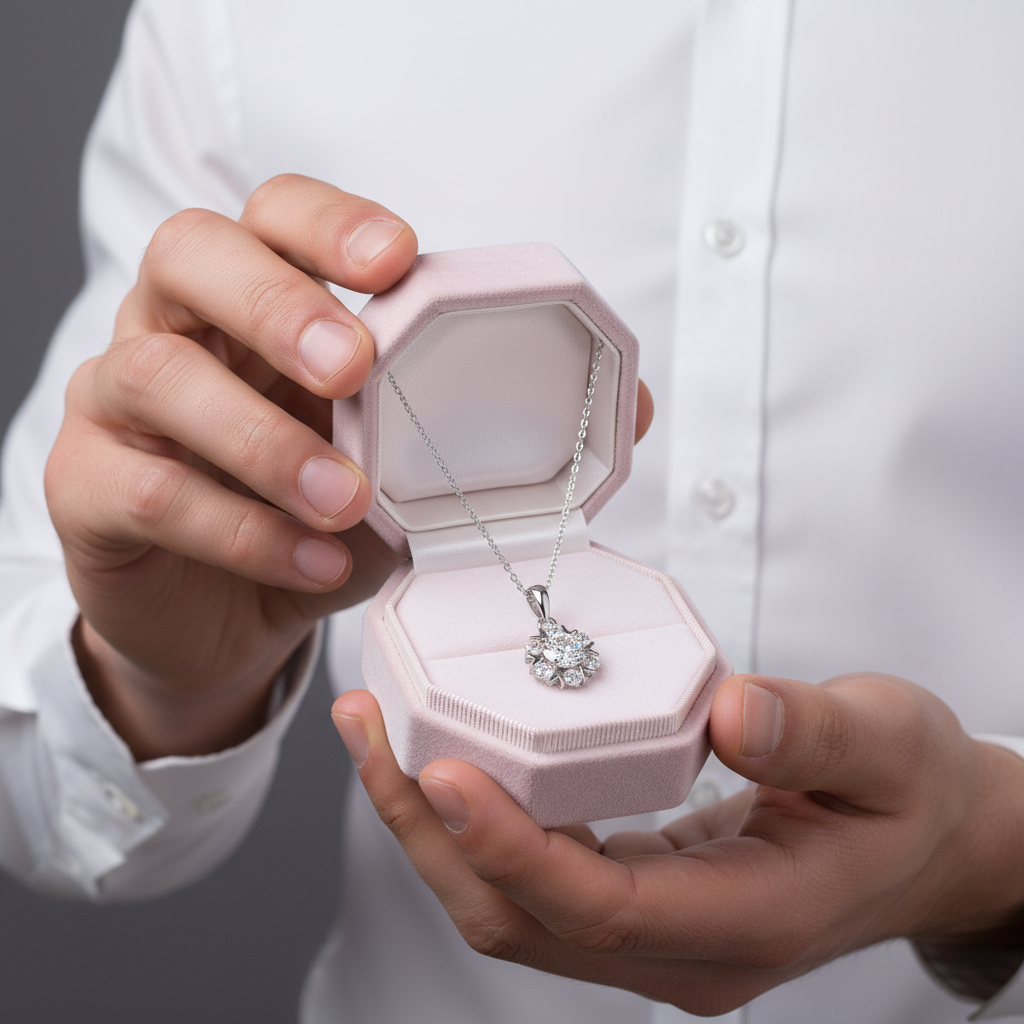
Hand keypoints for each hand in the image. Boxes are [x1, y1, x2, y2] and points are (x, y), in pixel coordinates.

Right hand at [46, 174, 416, 758]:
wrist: (218, 617)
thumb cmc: (297, 519)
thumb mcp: (365, 464)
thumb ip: (398, 432)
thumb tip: (466, 428)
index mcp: (246, 302)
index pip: (272, 216)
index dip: (328, 223)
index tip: (396, 259)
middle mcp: (170, 329)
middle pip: (189, 256)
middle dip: (277, 304)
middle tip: (350, 365)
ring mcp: (115, 404)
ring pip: (159, 377)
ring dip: (267, 442)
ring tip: (345, 501)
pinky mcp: (85, 487)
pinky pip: (152, 493)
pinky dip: (245, 531)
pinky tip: (315, 562)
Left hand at [333, 673, 1023, 1013]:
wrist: (934, 843)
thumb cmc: (915, 792)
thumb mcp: (890, 744)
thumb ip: (815, 732)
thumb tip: (729, 712)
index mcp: (749, 922)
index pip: (599, 907)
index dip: (510, 849)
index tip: (441, 772)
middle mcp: (686, 952)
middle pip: (521, 920)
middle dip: (428, 834)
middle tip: (369, 733)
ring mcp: (656, 939)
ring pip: (512, 911)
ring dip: (434, 831)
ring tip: (381, 738)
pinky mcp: (639, 906)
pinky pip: (535, 882)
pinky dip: (475, 828)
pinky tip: (448, 759)